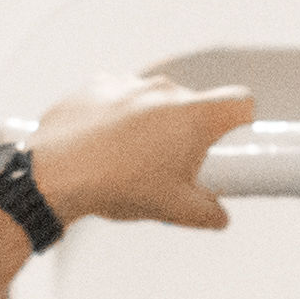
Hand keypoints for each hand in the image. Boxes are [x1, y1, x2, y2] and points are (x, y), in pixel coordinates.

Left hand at [28, 74, 255, 230]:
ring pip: (155, 102)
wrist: (56, 173)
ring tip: (131, 162)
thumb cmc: (117, 185)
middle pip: (194, 106)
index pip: (241, 101)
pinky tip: (104, 146)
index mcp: (193, 116)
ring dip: (152, 126)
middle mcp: (165, 90)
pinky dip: (118, 117)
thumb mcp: (173, 210)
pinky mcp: (99, 84)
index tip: (232, 140)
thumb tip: (218, 215)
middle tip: (173, 169)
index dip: (243, 121)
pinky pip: (120, 97)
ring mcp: (130, 82)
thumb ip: (208, 213)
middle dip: (189, 134)